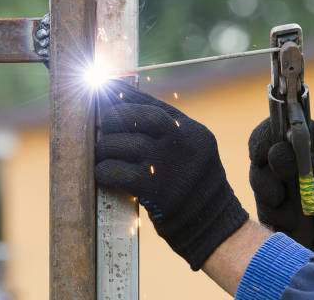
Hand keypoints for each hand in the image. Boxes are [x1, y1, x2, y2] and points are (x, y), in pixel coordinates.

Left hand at [96, 81, 247, 269]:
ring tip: (102, 153)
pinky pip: (115, 171)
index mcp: (190, 129)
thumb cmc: (191, 182)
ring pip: (118, 143)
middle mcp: (180, 141)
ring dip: (102, 148)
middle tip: (103, 127)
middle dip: (110, 119)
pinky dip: (103, 171)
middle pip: (132, 116)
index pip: (150, 103)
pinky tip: (104, 173)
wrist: (211, 223)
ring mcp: (166, 164)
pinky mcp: (153, 189)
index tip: (104, 90)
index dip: (123, 96)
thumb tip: (121, 98)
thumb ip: (164, 126)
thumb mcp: (189, 148)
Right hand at [248, 118, 313, 254]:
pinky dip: (277, 220)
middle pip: (261, 160)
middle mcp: (296, 158)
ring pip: (261, 187)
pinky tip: (296, 229)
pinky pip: (265, 209)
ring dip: (274, 207)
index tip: (258, 158)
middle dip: (265, 182)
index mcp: (312, 141)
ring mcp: (287, 182)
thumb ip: (302, 165)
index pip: (275, 128)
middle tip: (276, 198)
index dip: (262, 140)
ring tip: (297, 221)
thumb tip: (273, 151)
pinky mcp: (282, 205)